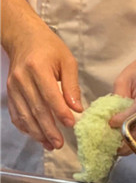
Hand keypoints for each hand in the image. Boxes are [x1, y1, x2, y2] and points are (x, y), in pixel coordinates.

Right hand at [4, 19, 81, 149]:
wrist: (24, 38)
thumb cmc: (49, 47)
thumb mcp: (67, 60)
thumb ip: (72, 85)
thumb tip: (77, 108)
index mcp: (37, 68)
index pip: (49, 95)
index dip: (60, 112)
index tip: (71, 124)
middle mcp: (22, 79)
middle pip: (36, 109)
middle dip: (49, 129)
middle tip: (60, 143)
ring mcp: (13, 87)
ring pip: (25, 115)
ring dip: (37, 133)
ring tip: (50, 144)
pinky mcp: (9, 93)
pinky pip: (16, 114)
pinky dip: (26, 127)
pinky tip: (37, 135)